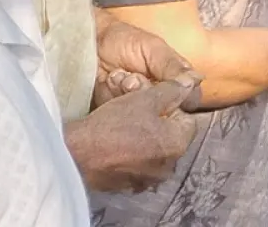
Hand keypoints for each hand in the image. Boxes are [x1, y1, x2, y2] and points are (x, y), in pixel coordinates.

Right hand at [65, 78, 200, 192]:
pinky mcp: (127, 186)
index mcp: (177, 146)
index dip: (172, 107)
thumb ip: (172, 90)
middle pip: (170, 137)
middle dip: (158, 122)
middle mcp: (167, 167)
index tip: (153, 101)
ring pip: (153, 151)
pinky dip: (130, 154)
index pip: (187, 121)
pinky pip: (136, 164)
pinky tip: (115, 144)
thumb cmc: (112, 124)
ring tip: (125, 126)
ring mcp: (147, 180)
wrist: (75, 154)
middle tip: (138, 111)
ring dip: (145, 138)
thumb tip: (192, 82)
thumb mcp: (145, 99)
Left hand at [93, 10, 199, 105]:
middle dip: (146, 90)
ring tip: (118, 74)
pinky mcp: (117, 110)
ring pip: (142, 112)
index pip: (189, 98)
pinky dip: (113, 95)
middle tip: (133, 76)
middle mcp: (160, 94)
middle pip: (165, 109)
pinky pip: (120, 113)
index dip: (179, 96)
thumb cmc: (125, 39)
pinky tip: (109, 80)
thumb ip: (173, 65)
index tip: (162, 85)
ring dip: (128, 91)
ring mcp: (138, 104)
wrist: (90, 42)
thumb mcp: (152, 48)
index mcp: (175, 79)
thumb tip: (195, 80)